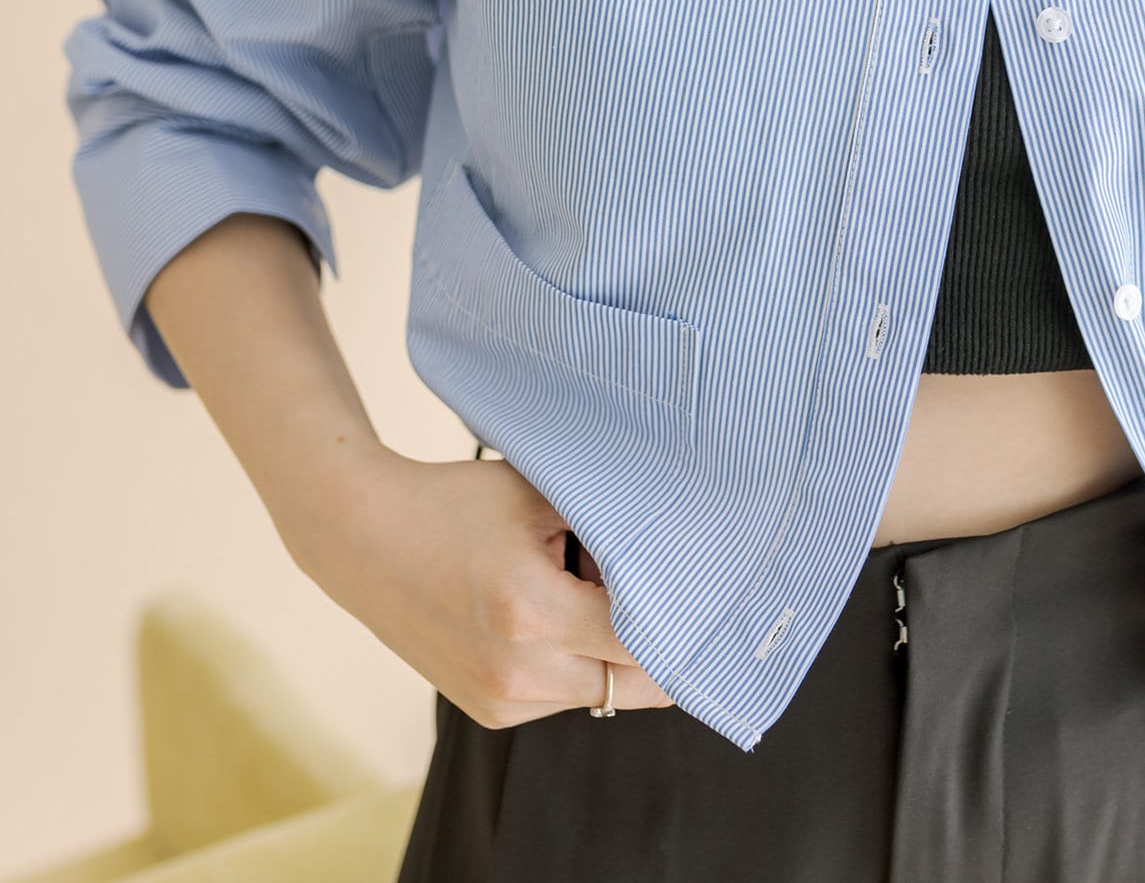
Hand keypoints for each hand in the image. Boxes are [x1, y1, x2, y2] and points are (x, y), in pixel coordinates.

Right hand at [284, 444, 677, 727]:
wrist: (363, 538)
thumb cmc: (456, 503)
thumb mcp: (541, 496)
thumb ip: (608, 526)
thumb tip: (678, 546)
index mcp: (532, 611)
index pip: (646, 640)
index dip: (688, 618)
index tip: (716, 593)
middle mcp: (517, 672)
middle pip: (636, 682)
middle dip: (665, 643)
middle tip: (686, 596)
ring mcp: (500, 700)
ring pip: (605, 694)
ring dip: (620, 654)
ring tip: (595, 589)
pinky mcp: (490, 712)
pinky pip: (566, 696)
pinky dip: (581, 662)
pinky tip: (560, 611)